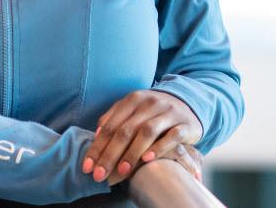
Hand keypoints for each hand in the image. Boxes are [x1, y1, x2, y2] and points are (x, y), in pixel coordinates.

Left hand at [82, 89, 201, 185]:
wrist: (187, 103)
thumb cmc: (153, 112)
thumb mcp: (133, 109)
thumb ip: (114, 119)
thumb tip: (96, 136)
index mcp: (133, 100)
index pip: (110, 126)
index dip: (97, 147)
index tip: (87, 167)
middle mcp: (150, 103)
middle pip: (126, 130)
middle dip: (110, 155)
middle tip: (100, 175)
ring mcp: (168, 112)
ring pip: (147, 132)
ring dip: (132, 153)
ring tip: (121, 172)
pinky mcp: (185, 123)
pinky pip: (172, 136)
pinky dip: (159, 148)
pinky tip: (148, 160)